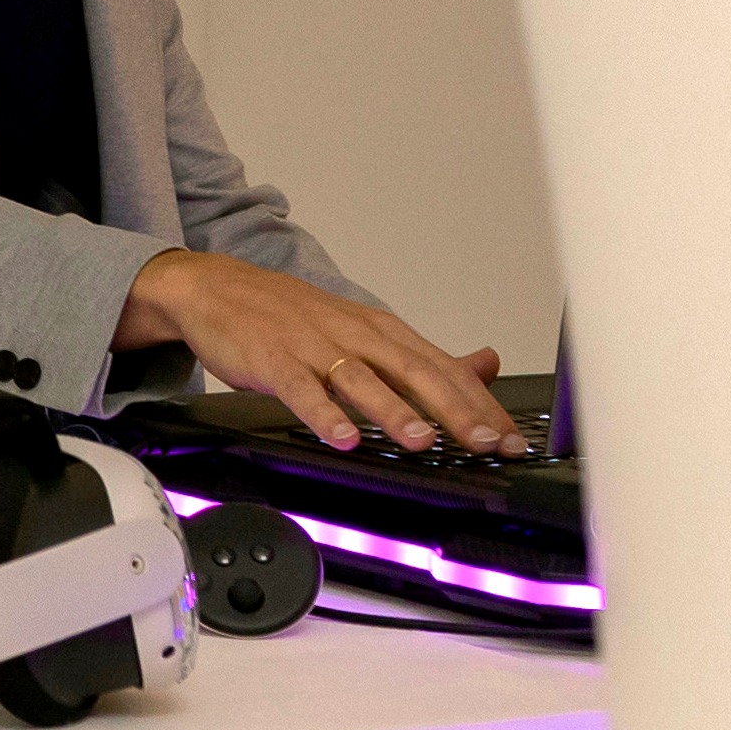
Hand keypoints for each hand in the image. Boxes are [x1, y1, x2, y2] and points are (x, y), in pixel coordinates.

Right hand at [111, 249, 522, 454]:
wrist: (216, 287)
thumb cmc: (292, 317)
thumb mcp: (366, 330)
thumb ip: (425, 356)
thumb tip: (487, 365)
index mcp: (383, 331)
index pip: (444, 369)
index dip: (482, 405)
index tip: (514, 440)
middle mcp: (355, 335)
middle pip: (414, 372)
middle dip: (454, 409)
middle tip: (485, 441)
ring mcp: (314, 346)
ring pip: (361, 379)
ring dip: (394, 411)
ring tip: (422, 440)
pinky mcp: (273, 360)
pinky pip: (302, 390)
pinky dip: (323, 413)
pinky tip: (341, 437)